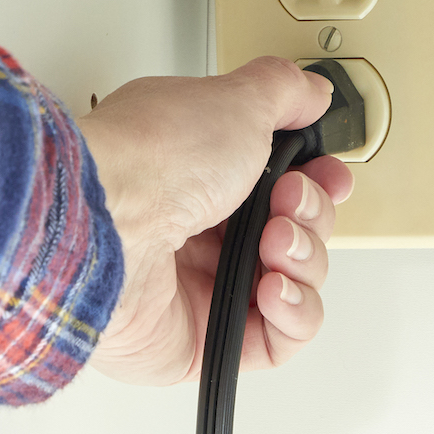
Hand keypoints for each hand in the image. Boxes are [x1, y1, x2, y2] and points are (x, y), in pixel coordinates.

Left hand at [76, 57, 353, 385]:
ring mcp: (200, 285)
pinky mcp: (203, 340)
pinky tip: (271, 288)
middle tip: (288, 202)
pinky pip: (278, 341)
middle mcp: (201, 228)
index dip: (317, 183)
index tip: (329, 175)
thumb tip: (312, 93)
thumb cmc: (153, 161)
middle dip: (311, 216)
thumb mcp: (236, 99)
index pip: (283, 184)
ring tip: (274, 245)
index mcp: (204, 171)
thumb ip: (284, 92)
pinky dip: (293, 313)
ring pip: (295, 284)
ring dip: (305, 261)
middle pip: (296, 233)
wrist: (104, 225)